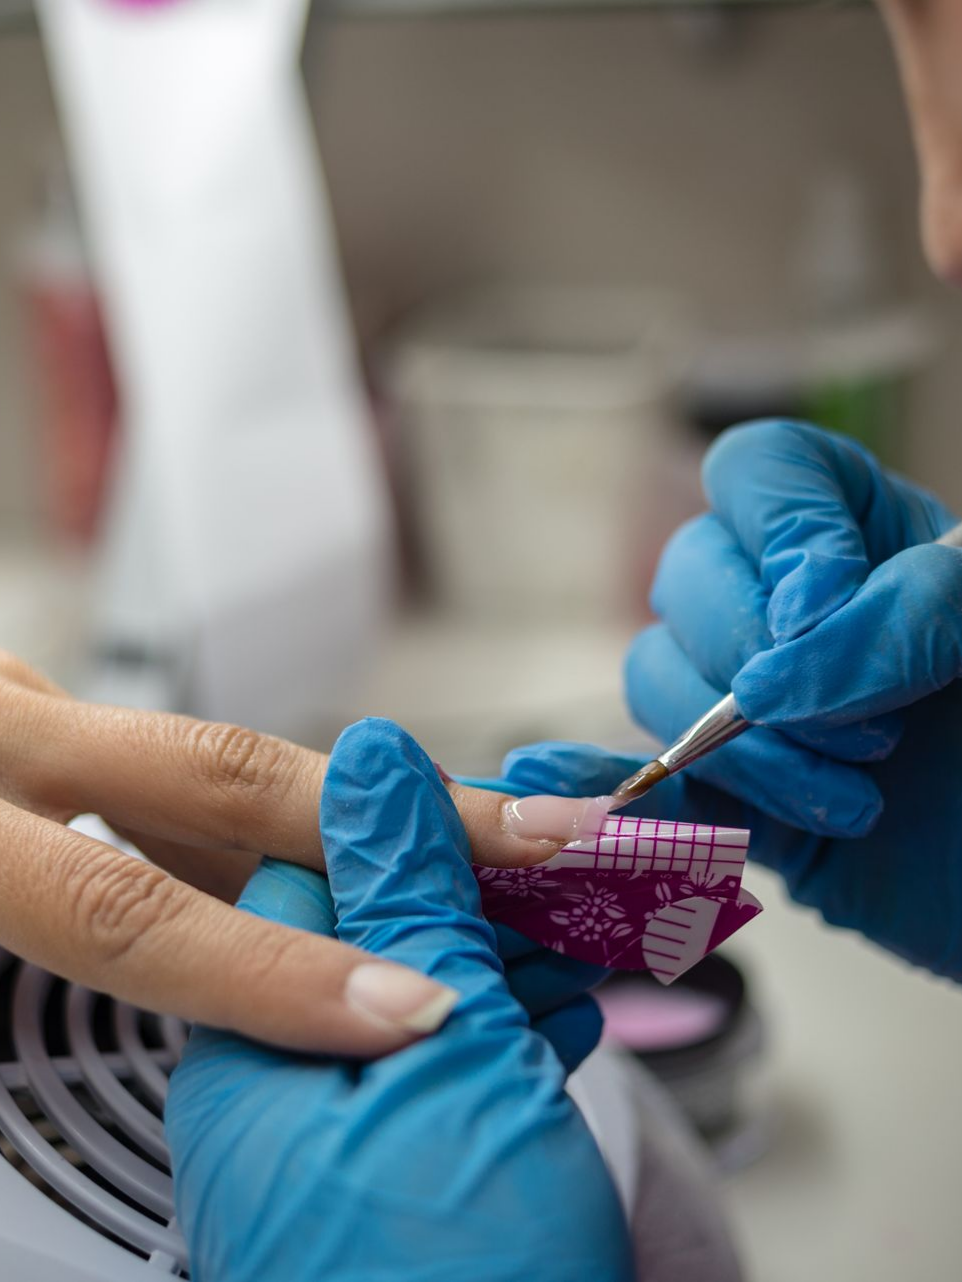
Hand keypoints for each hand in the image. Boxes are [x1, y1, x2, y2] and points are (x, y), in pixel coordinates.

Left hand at [0, 653, 607, 1053]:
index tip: (406, 1008)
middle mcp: (3, 734)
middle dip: (393, 819)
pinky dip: (263, 809)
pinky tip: (333, 845)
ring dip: (345, 813)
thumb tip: (216, 1000)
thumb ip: (53, 918)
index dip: (280, 969)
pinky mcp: (27, 703)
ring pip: (209, 758)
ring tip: (477, 840)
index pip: (128, 907)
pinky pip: (165, 762)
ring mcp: (21, 707)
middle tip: (534, 843)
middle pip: (221, 773)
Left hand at [165, 719, 633, 1281]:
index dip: (426, 834)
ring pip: (415, 994)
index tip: (518, 814)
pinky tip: (557, 1014)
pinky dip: (503, 1031)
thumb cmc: (458, 1281)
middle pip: (372, 930)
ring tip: (587, 940)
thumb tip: (376, 760)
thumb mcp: (448, 1059)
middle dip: (481, 897)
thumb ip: (406, 899)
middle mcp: (266, 1088)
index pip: (318, 875)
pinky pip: (434, 1063)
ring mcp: (322, 1132)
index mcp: (245, 1050)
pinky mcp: (380, 1166)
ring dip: (506, 960)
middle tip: (573, 875)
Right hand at [616, 420, 961, 976]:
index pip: (763, 474)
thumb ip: (911, 616)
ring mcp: (758, 708)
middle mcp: (796, 612)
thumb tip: (772, 677)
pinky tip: (706, 809)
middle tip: (867, 721)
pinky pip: (654, 780)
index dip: (777, 529)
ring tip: (851, 791)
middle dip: (756, 652)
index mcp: (870, 539)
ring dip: (736, 739)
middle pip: (690, 574)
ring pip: (656, 674)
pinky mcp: (742, 803)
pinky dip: (657, 793)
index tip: (827, 604)